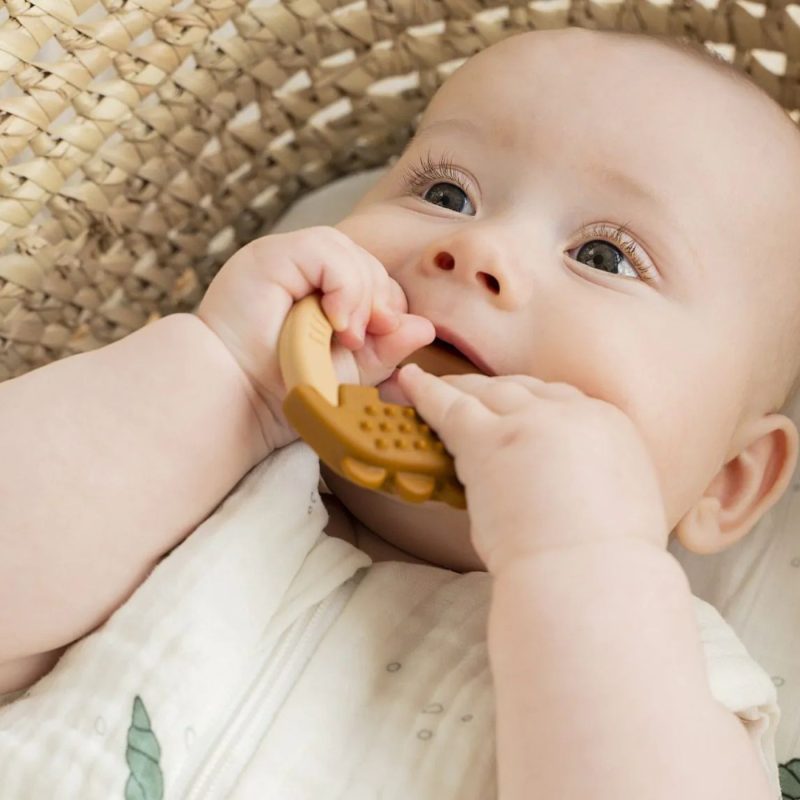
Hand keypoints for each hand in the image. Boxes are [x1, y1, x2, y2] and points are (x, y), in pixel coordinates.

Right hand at [195, 226, 434, 451]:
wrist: (239, 401)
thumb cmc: (286, 390)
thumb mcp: (350, 371)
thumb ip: (386, 349)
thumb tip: (425, 326)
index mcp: (321, 293)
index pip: (374, 280)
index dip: (387, 305)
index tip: (378, 338)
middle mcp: (304, 271)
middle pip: (368, 263)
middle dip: (378, 301)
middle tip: (360, 339)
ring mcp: (286, 259)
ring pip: (351, 253)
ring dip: (361, 296)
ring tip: (346, 333)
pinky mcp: (272, 254)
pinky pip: (328, 251)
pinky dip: (344, 285)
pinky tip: (336, 318)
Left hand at [398, 365, 668, 574]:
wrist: (590, 578)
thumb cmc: (604, 568)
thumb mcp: (618, 509)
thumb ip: (588, 487)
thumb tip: (561, 496)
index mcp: (609, 428)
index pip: (561, 401)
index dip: (530, 403)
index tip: (513, 407)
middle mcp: (572, 412)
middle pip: (522, 389)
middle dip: (491, 389)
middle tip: (465, 391)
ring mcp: (529, 421)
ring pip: (485, 391)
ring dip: (456, 387)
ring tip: (426, 383)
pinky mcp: (489, 440)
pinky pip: (449, 406)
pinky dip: (425, 393)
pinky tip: (409, 383)